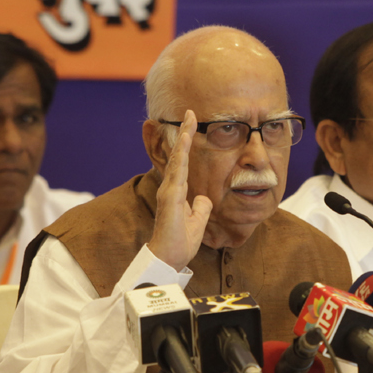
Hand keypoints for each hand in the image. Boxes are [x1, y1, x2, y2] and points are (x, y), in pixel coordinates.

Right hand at [148, 110, 212, 270]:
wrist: (168, 259)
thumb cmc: (179, 243)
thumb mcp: (197, 222)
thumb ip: (200, 207)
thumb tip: (204, 198)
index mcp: (177, 193)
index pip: (184, 163)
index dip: (187, 145)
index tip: (191, 126)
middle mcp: (171, 188)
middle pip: (179, 156)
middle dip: (184, 133)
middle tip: (189, 112)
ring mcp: (169, 191)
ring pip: (178, 159)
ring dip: (183, 138)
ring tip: (189, 119)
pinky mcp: (170, 196)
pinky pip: (178, 170)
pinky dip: (181, 153)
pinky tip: (185, 140)